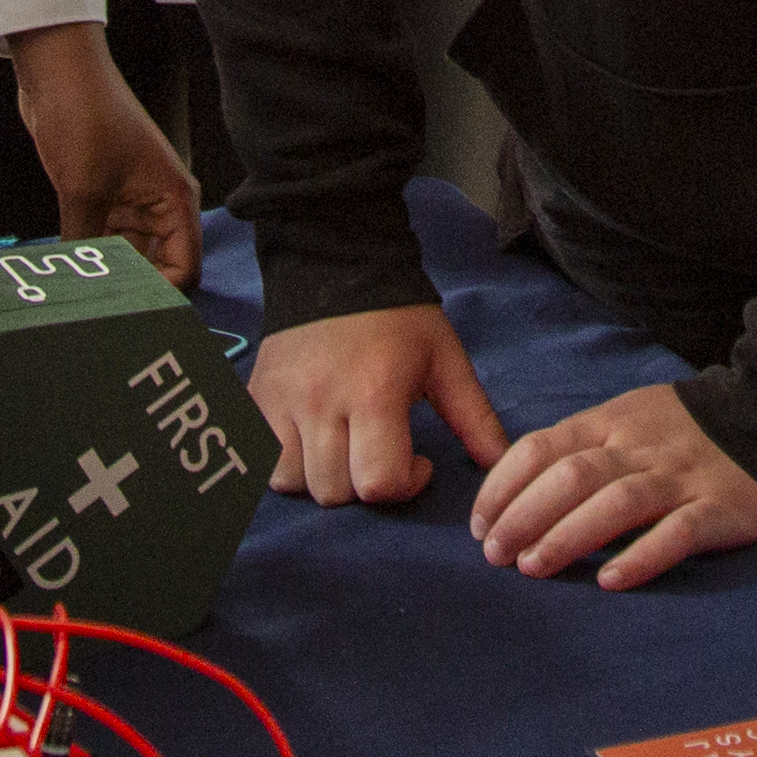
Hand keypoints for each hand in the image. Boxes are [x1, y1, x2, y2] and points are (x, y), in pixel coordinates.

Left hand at [5, 23, 202, 285]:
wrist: (58, 72)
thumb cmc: (85, 115)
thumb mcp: (83, 191)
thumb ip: (88, 246)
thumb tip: (83, 290)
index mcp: (174, 197)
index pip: (185, 265)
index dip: (161, 293)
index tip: (128, 310)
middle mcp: (160, 201)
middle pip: (160, 263)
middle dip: (134, 286)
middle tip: (103, 308)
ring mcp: (132, 198)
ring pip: (131, 253)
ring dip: (110, 271)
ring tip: (84, 293)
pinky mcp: (105, 193)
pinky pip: (106, 237)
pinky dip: (92, 252)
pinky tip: (72, 269)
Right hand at [249, 304, 507, 505]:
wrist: (335, 265)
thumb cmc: (398, 317)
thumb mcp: (444, 358)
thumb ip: (474, 415)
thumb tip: (500, 464)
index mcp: (373, 393)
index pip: (378, 482)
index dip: (405, 483)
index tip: (417, 459)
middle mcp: (321, 402)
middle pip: (336, 491)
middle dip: (366, 484)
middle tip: (382, 452)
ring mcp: (282, 401)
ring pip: (295, 483)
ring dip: (324, 479)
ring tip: (346, 450)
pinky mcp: (256, 399)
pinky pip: (264, 461)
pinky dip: (288, 466)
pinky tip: (313, 445)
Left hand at [467, 380, 756, 590]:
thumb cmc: (678, 431)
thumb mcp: (623, 420)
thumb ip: (576, 448)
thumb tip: (512, 491)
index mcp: (609, 421)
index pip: (542, 447)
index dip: (504, 486)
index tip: (480, 524)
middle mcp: (639, 446)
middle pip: (572, 476)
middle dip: (525, 515)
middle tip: (496, 555)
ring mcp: (680, 476)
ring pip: (617, 502)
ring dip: (568, 535)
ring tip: (534, 567)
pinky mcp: (718, 507)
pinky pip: (677, 531)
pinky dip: (641, 555)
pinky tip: (610, 581)